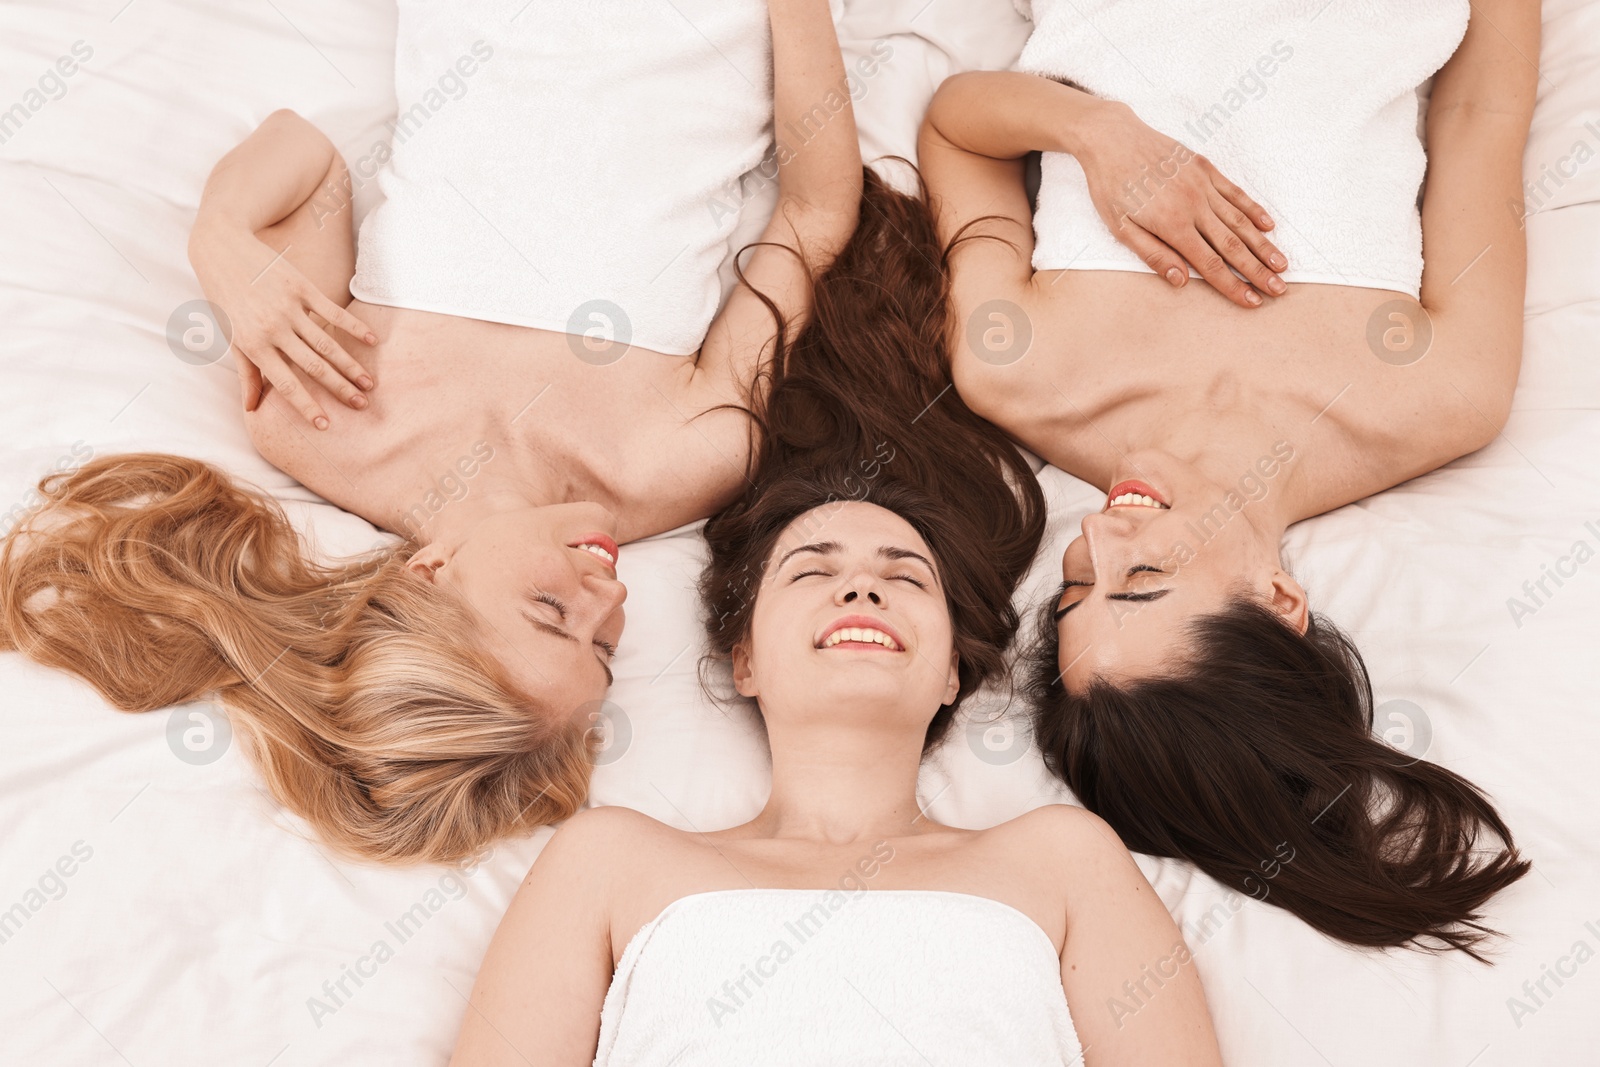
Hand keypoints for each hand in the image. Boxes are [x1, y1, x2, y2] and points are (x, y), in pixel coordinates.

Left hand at [189, 225, 377, 426]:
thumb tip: (250, 409)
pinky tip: (371, 341)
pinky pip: (333, 312)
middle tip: (361, 405)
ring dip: (351, 366)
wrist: (220, 248)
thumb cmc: (224, 297)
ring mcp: (288, 307)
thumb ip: (246, 372)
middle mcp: (272, 328)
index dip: (306, 406)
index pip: (285, 384)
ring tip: (369, 383)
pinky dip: (354, 327)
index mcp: (253, 344)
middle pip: (313, 366)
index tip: (325, 424)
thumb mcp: (231, 336)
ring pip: (327, 344)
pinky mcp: (300, 287)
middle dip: (339, 389)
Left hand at [1072, 101, 1287, 307]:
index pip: (1210, 264)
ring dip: (1263, 245)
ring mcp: (1202, 185)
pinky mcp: (1204, 168)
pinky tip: (1268, 225)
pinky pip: (1235, 192)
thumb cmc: (1110, 186)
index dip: (1233, 285)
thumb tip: (1181, 281)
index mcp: (1172, 225)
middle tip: (1279, 289)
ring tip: (1282, 264)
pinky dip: (1253, 210)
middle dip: (1258, 271)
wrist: (1112, 138)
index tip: (1253, 301)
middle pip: (1233, 245)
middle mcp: (1194, 206)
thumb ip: (1153, 255)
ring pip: (1240, 220)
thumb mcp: (1120, 227)